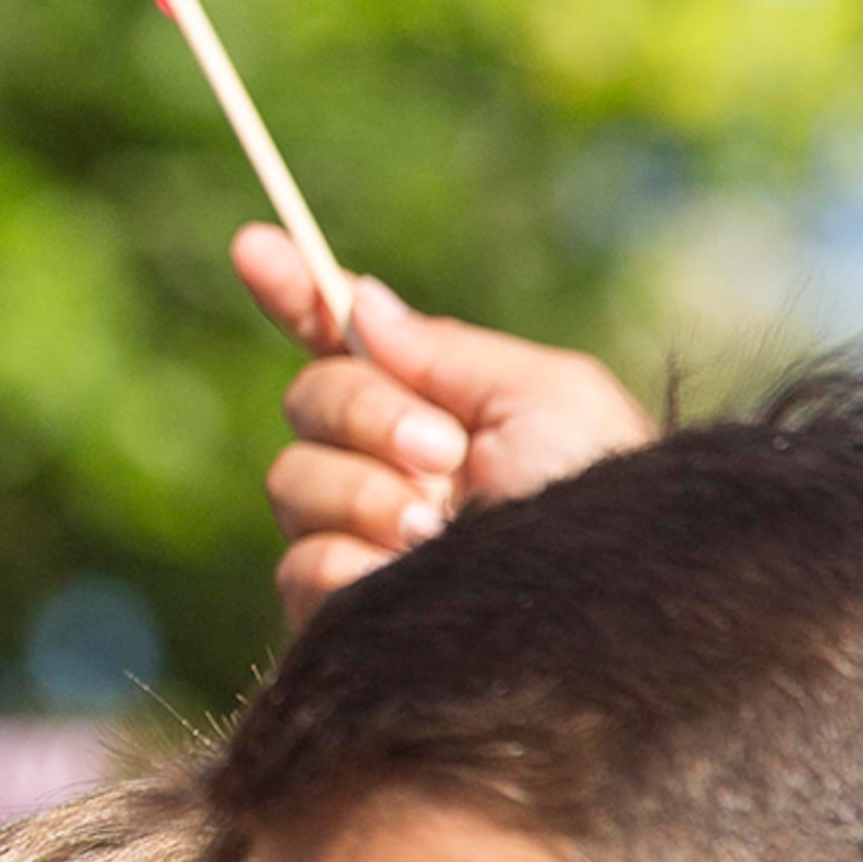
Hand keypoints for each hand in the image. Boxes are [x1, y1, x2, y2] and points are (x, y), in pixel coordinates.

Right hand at [233, 224, 654, 628]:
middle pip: (308, 399)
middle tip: (445, 454)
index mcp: (436, 406)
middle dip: (366, 411)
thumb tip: (359, 299)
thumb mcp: (549, 398)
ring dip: (367, 495)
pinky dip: (352, 564)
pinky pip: (300, 566)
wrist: (608, 615)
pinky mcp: (341, 618)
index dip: (294, 291)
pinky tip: (408, 578)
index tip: (254, 243)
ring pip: (292, 481)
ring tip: (438, 531)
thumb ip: (447, 350)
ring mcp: (357, 542)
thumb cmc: (603, 502)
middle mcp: (384, 468)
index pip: (341, 340)